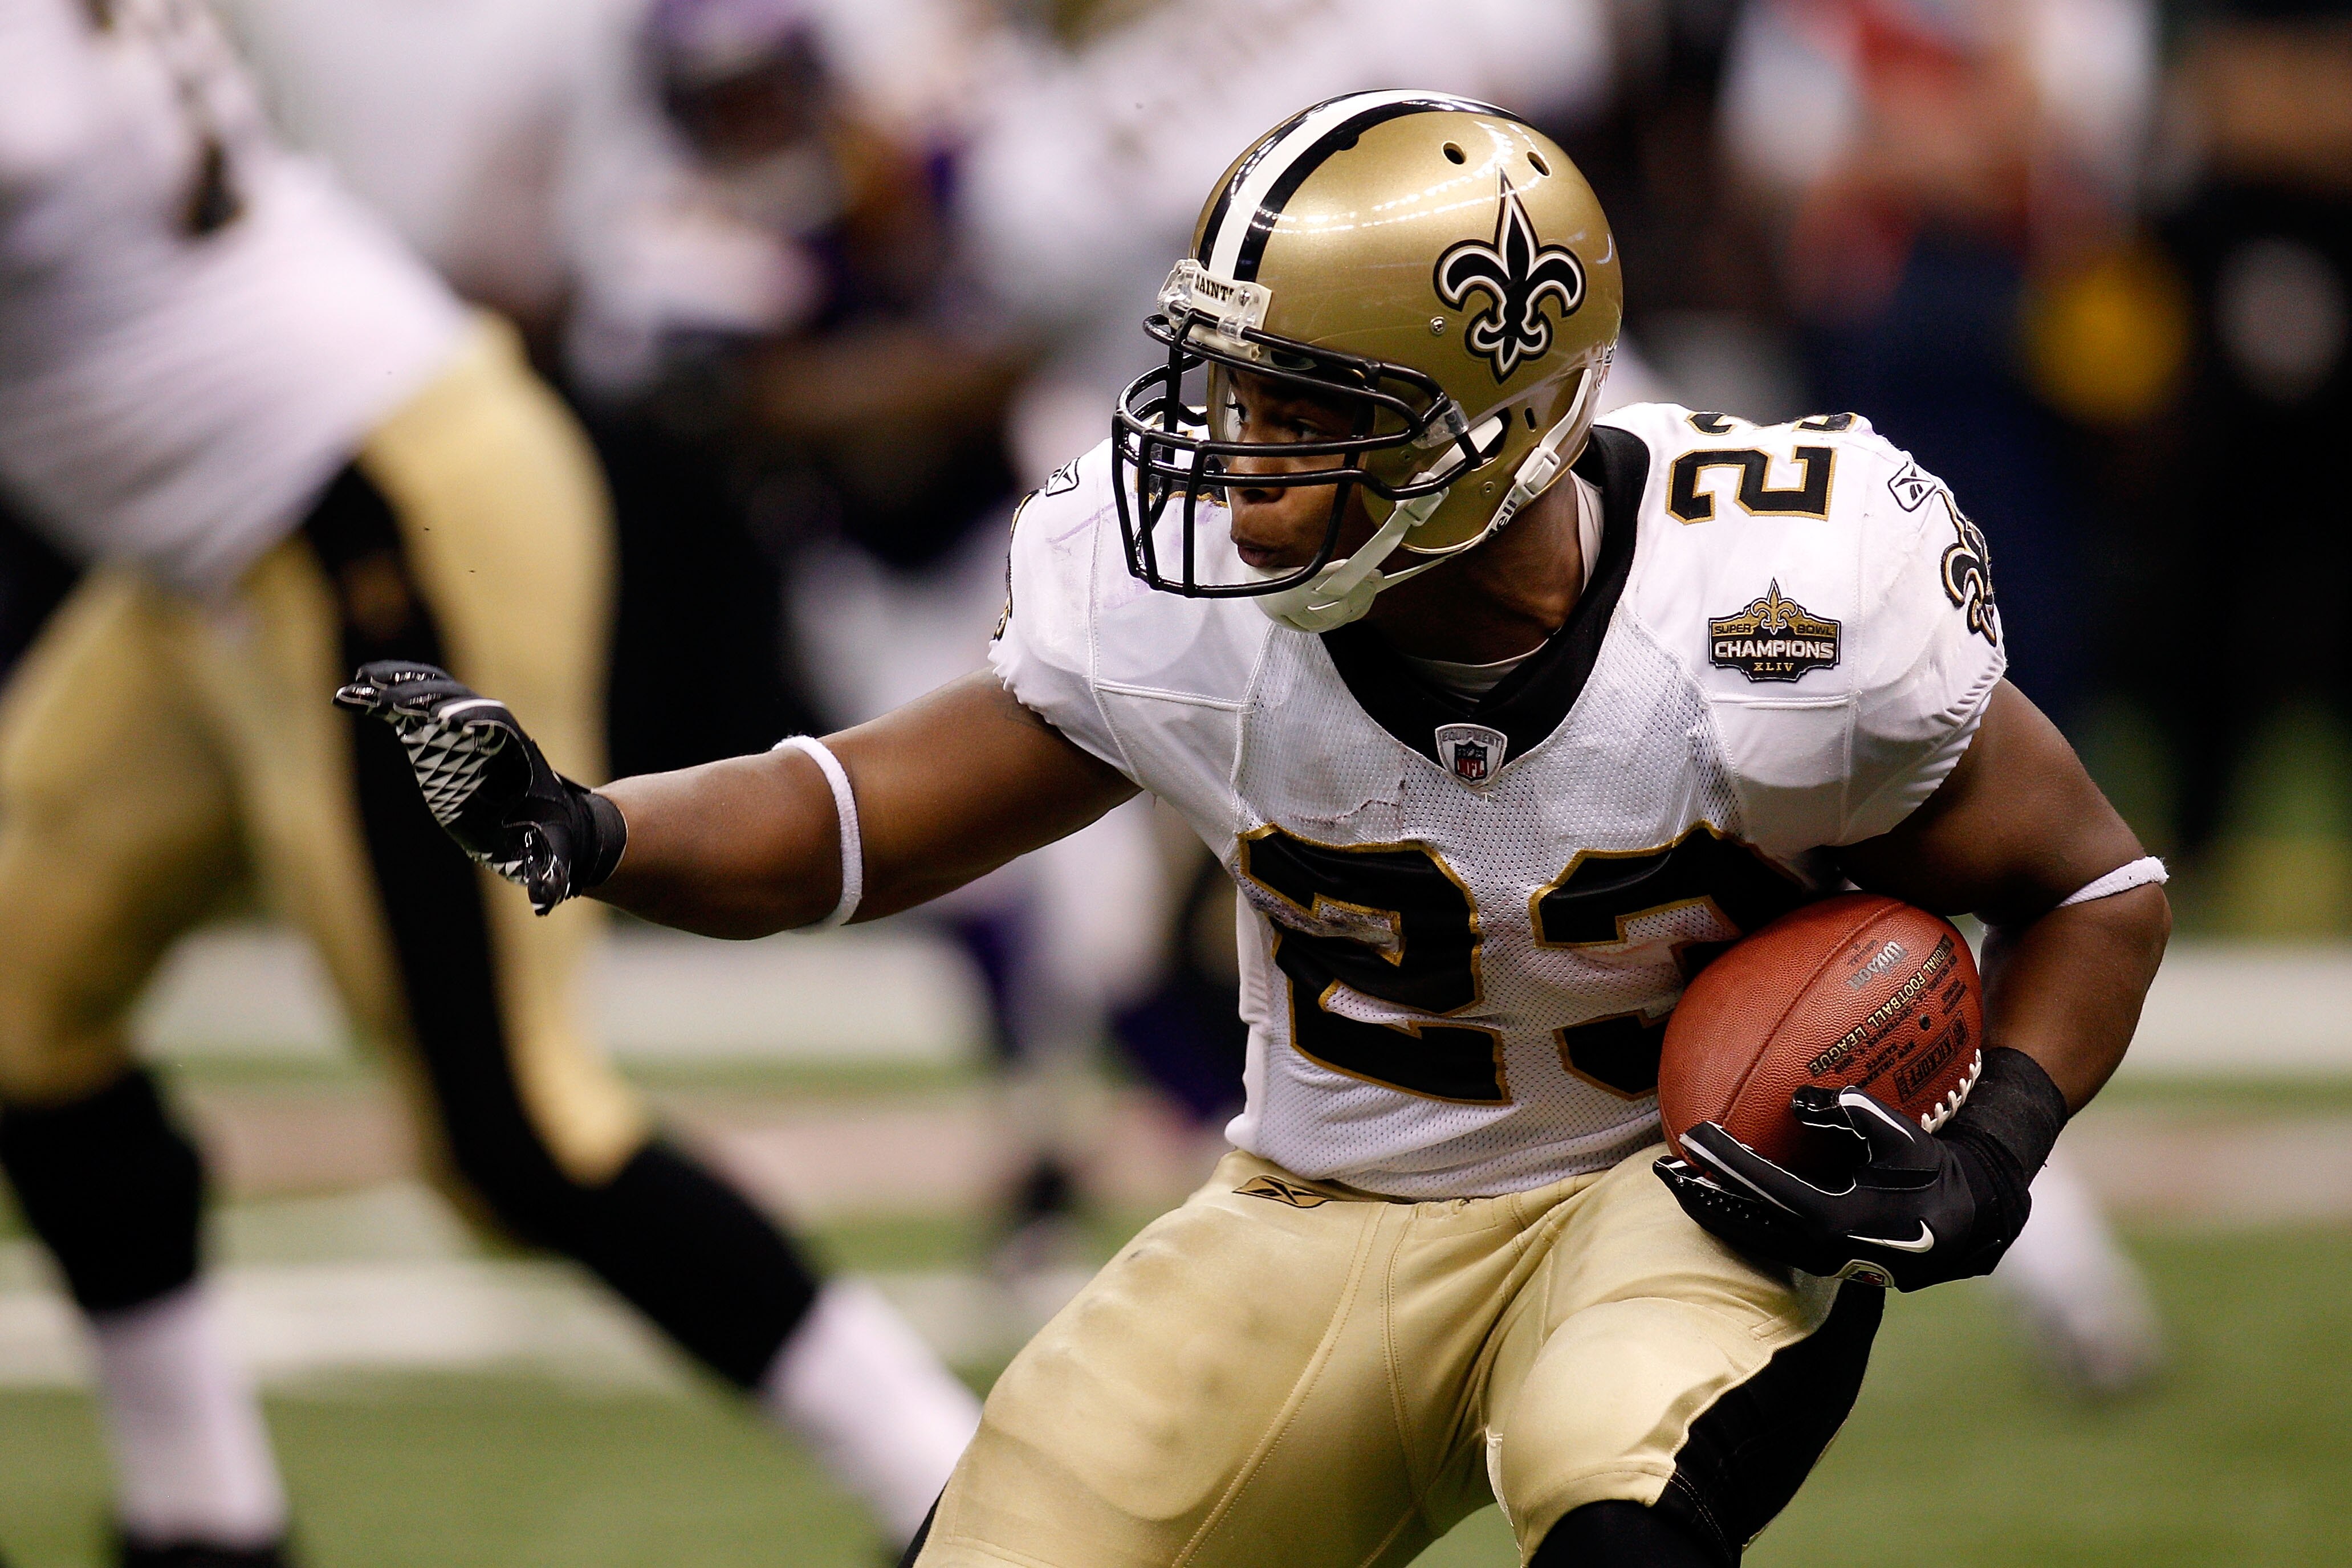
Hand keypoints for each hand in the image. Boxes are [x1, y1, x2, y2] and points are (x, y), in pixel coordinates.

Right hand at [333, 661, 623, 913]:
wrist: (552, 820)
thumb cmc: (550, 838)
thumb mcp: (551, 857)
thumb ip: (546, 874)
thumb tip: (546, 903)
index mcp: (518, 756)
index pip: (497, 728)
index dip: (474, 721)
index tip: (450, 723)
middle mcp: (491, 734)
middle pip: (456, 704)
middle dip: (424, 700)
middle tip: (386, 698)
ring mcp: (466, 730)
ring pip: (434, 696)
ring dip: (400, 687)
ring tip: (360, 683)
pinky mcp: (441, 737)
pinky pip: (414, 709)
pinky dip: (387, 697)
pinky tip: (355, 691)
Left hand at [1655, 1085, 2023, 1290]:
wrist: (1964, 1221)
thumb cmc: (1929, 1168)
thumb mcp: (1898, 1133)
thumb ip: (1851, 1111)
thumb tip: (1797, 1101)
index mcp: (1837, 1220)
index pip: (1766, 1186)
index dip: (1727, 1160)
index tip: (1693, 1136)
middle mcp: (1821, 1249)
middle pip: (1744, 1221)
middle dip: (1700, 1196)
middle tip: (1660, 1169)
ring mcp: (1819, 1262)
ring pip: (1750, 1236)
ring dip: (1710, 1211)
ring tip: (1674, 1184)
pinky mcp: (1821, 1263)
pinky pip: (1765, 1240)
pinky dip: (1734, 1220)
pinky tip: (1712, 1200)